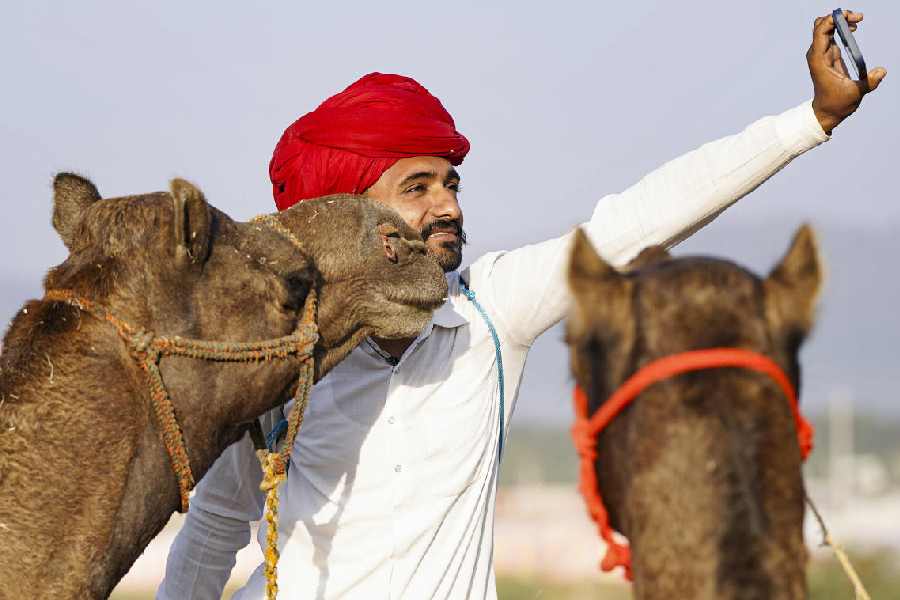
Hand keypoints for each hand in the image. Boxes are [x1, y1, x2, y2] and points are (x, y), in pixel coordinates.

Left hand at [807, 10, 886, 134]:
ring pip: (825, 29)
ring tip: (858, 21)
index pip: (820, 32)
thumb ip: (869, 82)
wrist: (826, 112)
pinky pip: (830, 35)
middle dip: (837, 17)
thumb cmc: (837, 104)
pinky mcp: (827, 56)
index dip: (833, 19)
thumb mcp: (855, 93)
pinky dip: (840, 28)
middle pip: (821, 25)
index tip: (851, 18)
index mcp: (819, 60)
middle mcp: (817, 54)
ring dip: (840, 21)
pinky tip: (853, 29)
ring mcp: (821, 54)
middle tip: (857, 18)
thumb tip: (881, 71)